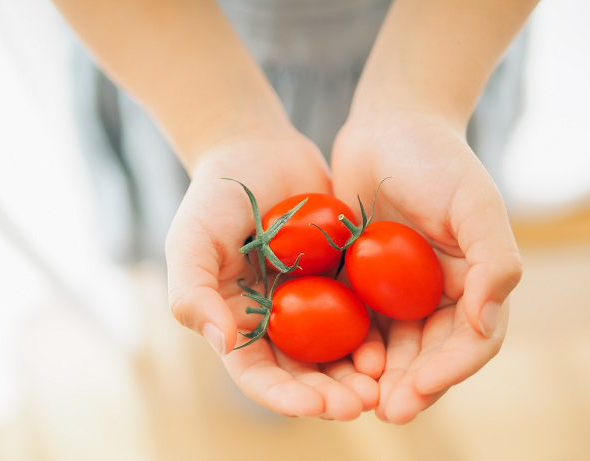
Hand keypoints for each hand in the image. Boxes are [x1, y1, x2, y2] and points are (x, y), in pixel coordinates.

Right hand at [166, 129, 379, 419]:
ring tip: (382, 381)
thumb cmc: (213, 197)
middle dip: (330, 394)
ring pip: (335, 352)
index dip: (287, 396)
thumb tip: (222, 342)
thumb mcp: (191, 240)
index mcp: (237, 322)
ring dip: (357, 373)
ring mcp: (309, 302)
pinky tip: (391, 343)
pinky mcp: (339, 279)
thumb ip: (193, 291)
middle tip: (362, 402)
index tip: (319, 406)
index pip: (259, 374)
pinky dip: (374, 334)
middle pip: (302, 373)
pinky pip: (359, 313)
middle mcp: (274, 321)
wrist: (255, 150)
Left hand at [331, 109, 522, 423]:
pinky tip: (332, 361)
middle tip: (384, 410)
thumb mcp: (474, 202)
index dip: (448, 371)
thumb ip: (494, 260)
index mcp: (473, 283)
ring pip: (391, 347)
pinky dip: (348, 345)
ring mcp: (397, 291)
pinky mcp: (362, 281)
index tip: (416, 390)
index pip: (469, 341)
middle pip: (428, 354)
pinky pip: (356, 320)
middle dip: (409, 385)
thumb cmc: (436, 159)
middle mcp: (437, 294)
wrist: (387, 127)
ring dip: (377, 376)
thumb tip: (486, 322)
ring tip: (355, 397)